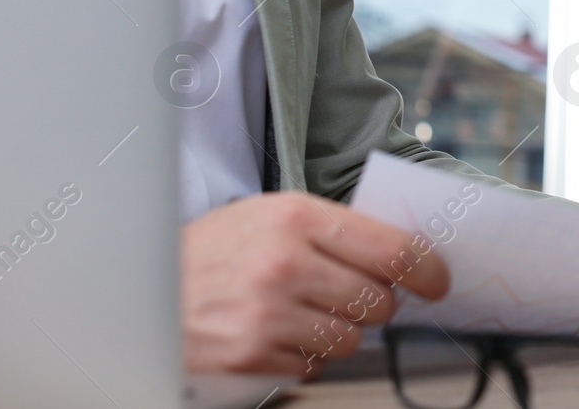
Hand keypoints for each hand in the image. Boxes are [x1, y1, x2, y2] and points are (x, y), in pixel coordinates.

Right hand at [182, 193, 449, 375]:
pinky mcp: (251, 356)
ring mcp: (267, 314)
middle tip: (350, 292)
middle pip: (379, 299)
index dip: (427, 268)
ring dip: (341, 330)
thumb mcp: (269, 215)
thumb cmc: (214, 249)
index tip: (437, 279)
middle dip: (375, 300)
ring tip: (305, 312)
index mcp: (295, 217)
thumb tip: (403, 253)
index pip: (392, 248)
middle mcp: (284, 264)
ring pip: (352, 338)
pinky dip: (306, 354)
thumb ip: (332, 229)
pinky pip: (314, 365)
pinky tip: (278, 333)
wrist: (141, 288)